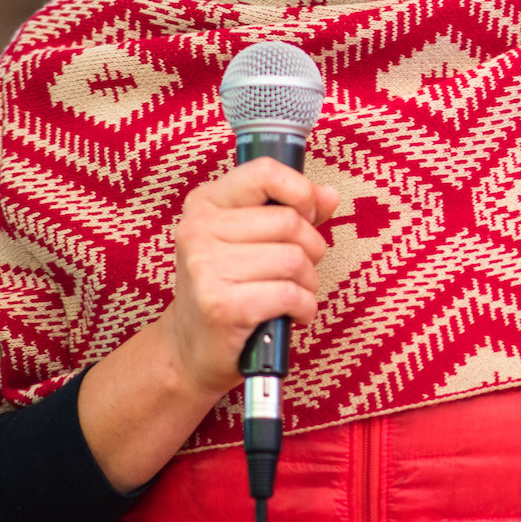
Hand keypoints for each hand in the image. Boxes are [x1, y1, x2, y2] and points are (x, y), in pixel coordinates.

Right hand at [162, 158, 341, 398]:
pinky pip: (290, 294)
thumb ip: (292, 211)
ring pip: (294, 259)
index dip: (300, 192)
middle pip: (290, 222)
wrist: (190, 349)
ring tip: (293, 294)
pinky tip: (292, 315)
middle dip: (311, 249)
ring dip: (308, 283)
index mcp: (205, 204)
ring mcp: (206, 268)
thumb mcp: (252, 241)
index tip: (306, 215)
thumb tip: (330, 195)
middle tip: (299, 270)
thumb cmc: (229, 288)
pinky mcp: (221, 305)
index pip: (265, 172)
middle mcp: (198, 230)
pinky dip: (304, 308)